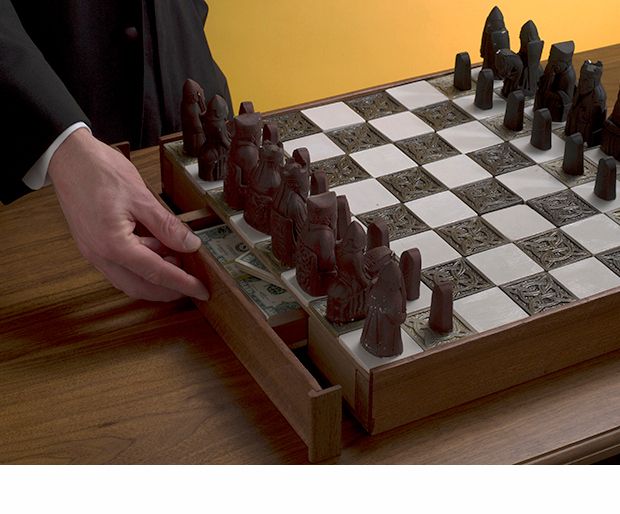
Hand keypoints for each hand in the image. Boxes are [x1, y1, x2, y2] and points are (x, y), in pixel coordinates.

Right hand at [48, 128, 209, 301]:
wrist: (67, 157)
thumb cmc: (99, 171)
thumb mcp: (141, 196)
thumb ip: (166, 225)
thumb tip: (190, 244)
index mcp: (113, 245)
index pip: (156, 273)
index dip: (182, 284)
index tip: (202, 291)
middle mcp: (100, 256)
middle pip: (141, 287)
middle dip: (168, 290)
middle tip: (193, 283)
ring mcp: (93, 253)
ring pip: (129, 281)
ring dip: (154, 279)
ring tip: (178, 263)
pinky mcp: (93, 246)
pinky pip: (119, 268)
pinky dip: (141, 267)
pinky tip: (157, 253)